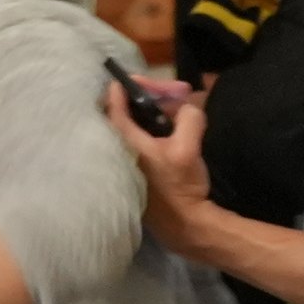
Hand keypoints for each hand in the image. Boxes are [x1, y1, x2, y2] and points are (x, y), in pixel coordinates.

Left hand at [119, 70, 214, 228]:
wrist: (185, 225)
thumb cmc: (181, 186)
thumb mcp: (188, 147)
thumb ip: (188, 118)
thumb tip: (186, 107)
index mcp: (128, 143)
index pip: (115, 108)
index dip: (122, 89)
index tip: (128, 78)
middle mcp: (122, 152)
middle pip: (126, 114)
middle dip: (148, 98)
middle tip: (173, 92)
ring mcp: (128, 164)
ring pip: (134, 127)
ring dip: (153, 113)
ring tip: (177, 107)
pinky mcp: (139, 172)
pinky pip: (140, 139)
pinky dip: (152, 128)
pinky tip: (171, 127)